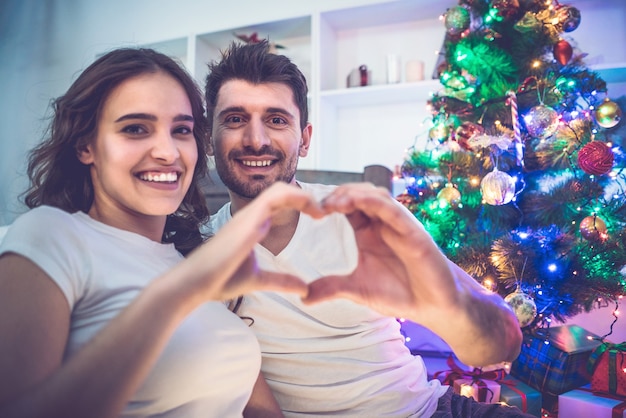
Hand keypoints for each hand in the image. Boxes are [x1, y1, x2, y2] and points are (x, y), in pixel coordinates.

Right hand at [181, 182, 325, 302]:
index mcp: (253, 225)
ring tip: (322, 210)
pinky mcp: (248, 218)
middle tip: (326, 211)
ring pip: (279, 189)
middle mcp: (251, 216)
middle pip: (282, 192)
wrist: (196, 285)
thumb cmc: (219, 280)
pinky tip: (313, 209)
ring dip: (304, 195)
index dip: (300, 204)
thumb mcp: (258, 280)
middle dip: (306, 197)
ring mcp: (248, 215)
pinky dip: (296, 196)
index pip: (279, 203)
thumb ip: (280, 281)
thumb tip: (304, 288)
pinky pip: (274, 195)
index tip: (319, 216)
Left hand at [301, 183, 456, 319]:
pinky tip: (356, 201)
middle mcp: (382, 223)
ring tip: (332, 203)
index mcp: (368, 232)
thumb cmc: (399, 293)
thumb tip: (303, 298)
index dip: (330, 203)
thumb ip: (332, 288)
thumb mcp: (357, 289)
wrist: (432, 307)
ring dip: (353, 194)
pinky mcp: (413, 231)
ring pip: (375, 195)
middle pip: (359, 194)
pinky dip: (374, 202)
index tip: (312, 211)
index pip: (348, 207)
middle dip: (338, 195)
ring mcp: (398, 224)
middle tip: (319, 205)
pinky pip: (392, 209)